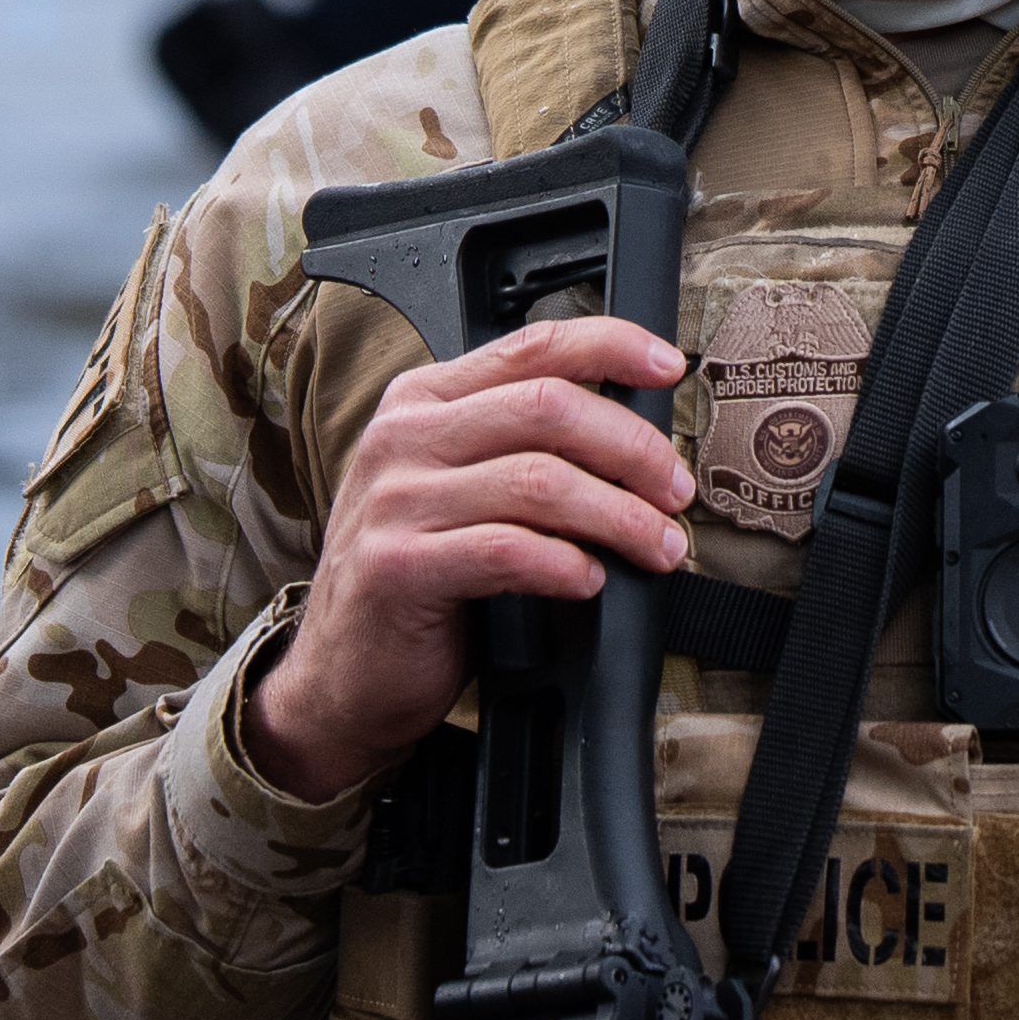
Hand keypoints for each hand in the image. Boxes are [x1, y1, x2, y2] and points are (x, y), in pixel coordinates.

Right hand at [249, 315, 697, 803]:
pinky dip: (566, 563)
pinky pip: (507, 550)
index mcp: (424, 400)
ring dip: (619, 516)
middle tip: (676, 492)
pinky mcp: (397, 568)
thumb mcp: (458, 486)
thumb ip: (519, 443)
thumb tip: (636, 431)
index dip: (612, 348)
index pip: (533, 346)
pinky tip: (591, 580)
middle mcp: (403, 437)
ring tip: (659, 547)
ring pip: (540, 481)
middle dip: (633, 448)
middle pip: (549, 408)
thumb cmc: (420, 573)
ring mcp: (394, 502)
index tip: (669, 369)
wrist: (342, 673)